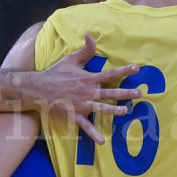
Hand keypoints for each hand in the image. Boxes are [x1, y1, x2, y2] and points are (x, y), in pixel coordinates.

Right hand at [24, 34, 141, 143]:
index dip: (124, 71)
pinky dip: (94, 134)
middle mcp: (88, 92)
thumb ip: (85, 50)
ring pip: (102, 108)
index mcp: (89, 79)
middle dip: (126, 93)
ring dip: (114, 111)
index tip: (137, 68)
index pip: (110, 74)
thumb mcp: (70, 60)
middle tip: (139, 93)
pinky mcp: (75, 116)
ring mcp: (82, 105)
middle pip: (110, 93)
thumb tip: (90, 35)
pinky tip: (102, 141)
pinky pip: (86, 126)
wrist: (37, 89)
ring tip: (126, 111)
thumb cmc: (55, 74)